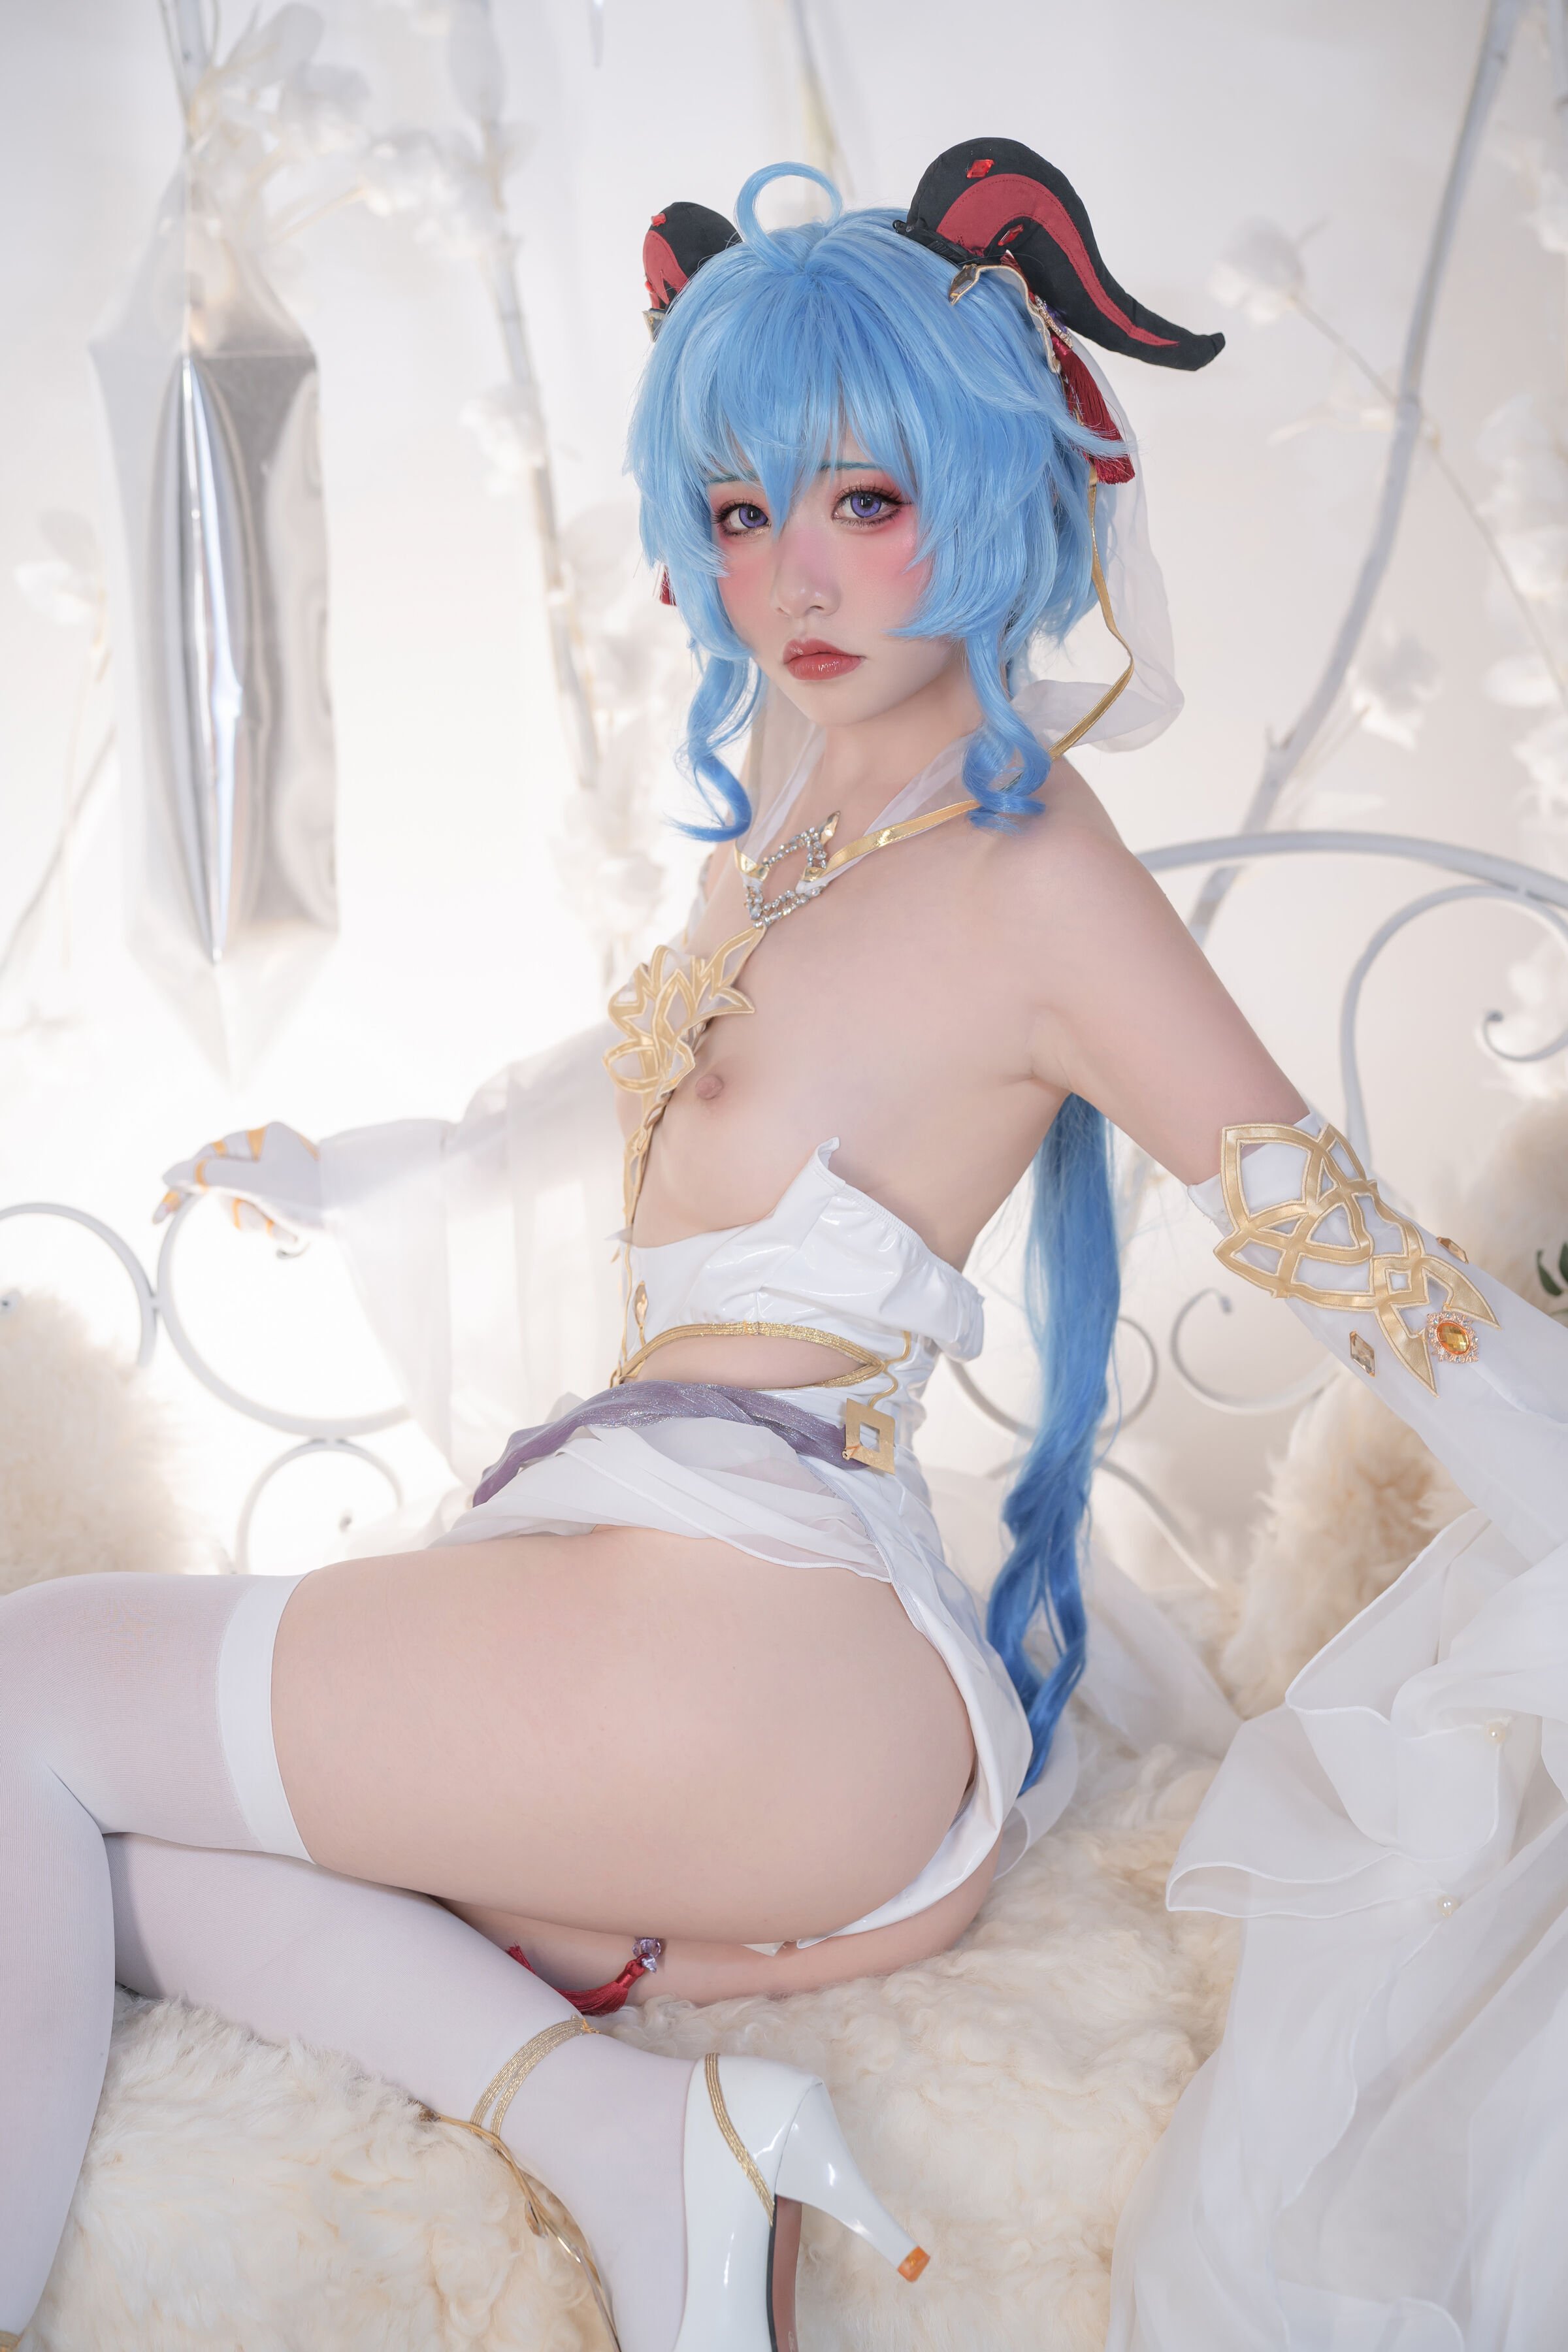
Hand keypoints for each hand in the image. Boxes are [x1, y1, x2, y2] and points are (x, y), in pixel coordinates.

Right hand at [154, 1123, 322, 1247]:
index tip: (157, 1219)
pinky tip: (297, 1234)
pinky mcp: (287, 1201)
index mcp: (259, 1139)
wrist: (362, 1214)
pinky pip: (266, 1221)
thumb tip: (169, 1172)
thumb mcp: (258, 1185)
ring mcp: (277, 1179)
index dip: (180, 1189)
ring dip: (265, 1227)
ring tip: (289, 1227)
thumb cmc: (315, 1193)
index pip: (204, 1161)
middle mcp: (266, 1155)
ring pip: (245, 1212)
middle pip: (224, 1193)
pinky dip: (279, 1233)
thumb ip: (210, 1178)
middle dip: (245, 1215)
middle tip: (268, 1217)